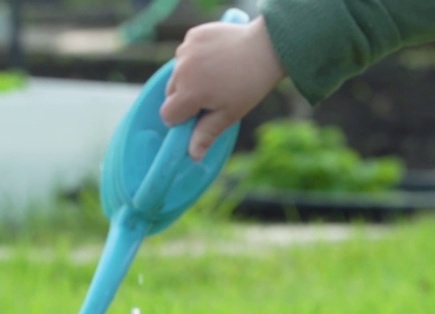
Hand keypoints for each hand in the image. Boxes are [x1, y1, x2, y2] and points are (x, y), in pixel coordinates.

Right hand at [160, 16, 285, 160]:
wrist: (267, 48)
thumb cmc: (249, 86)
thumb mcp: (228, 115)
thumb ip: (206, 134)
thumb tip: (192, 157)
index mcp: (188, 93)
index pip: (168, 114)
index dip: (181, 118)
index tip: (199, 115)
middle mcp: (182, 70)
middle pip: (170, 92)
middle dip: (185, 97)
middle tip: (212, 95)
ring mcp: (186, 49)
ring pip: (178, 71)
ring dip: (189, 76)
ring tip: (216, 75)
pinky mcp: (193, 35)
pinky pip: (186, 52)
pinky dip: (196, 57)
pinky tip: (217, 58)